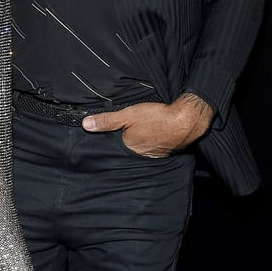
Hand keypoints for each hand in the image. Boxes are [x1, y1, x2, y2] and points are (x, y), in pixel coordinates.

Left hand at [81, 92, 212, 157]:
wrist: (186, 120)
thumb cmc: (157, 117)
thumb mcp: (128, 115)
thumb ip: (107, 121)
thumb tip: (85, 124)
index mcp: (129, 148)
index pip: (114, 148)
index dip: (109, 142)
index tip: (103, 138)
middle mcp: (141, 155)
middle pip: (127, 149)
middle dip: (123, 144)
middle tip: (123, 133)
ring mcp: (155, 154)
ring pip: (140, 149)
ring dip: (138, 144)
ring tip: (137, 134)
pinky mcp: (166, 150)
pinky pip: (153, 148)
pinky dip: (151, 143)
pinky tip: (152, 135)